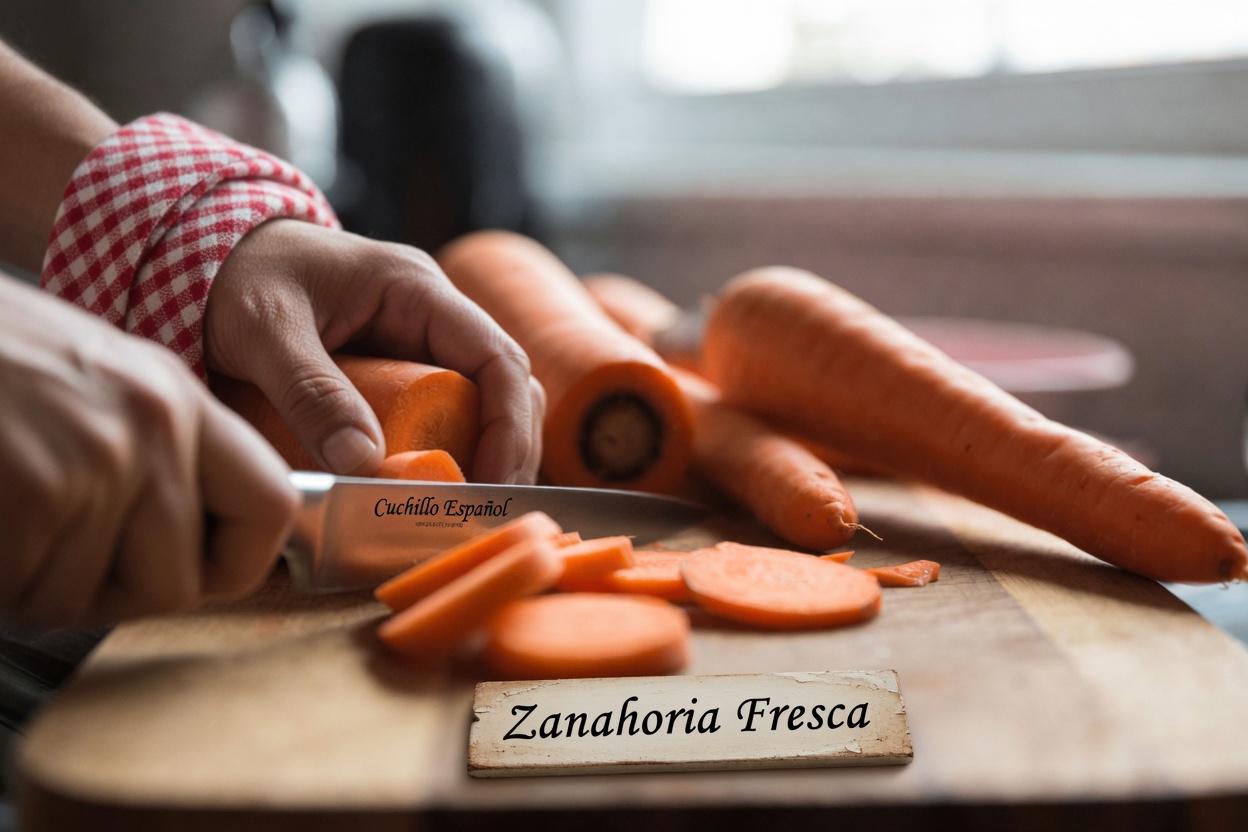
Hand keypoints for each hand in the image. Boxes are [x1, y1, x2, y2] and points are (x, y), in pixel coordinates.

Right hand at [0, 275, 296, 626]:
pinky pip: (29, 593)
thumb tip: (194, 538)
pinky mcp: (37, 494)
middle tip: (52, 555)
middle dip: (110, 593)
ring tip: (6, 514)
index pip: (273, 505)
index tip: (202, 571)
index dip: (240, 561)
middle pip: (179, 582)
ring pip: (89, 601)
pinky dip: (0, 579)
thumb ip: (151, 449)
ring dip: (35, 585)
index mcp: (174, 397)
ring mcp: (95, 461)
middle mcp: (150, 426)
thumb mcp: (92, 381)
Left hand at [204, 220, 542, 483]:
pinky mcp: (400, 370)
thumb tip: (364, 464)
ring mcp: (420, 342)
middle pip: (505, 387)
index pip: (499, 358)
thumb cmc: (236, 274)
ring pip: (483, 403)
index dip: (508, 426)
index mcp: (417, 289)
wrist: (207, 249)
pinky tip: (431, 490)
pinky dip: (450, 453)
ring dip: (484, 456)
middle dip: (506, 452)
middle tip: (479, 512)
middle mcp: (433, 315)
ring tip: (461, 511)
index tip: (488, 483)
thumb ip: (311, 392)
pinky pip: (445, 413)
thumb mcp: (265, 330)